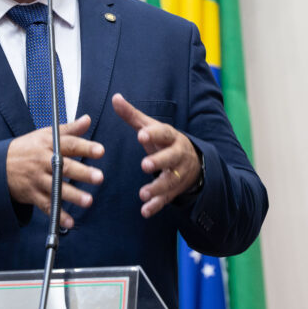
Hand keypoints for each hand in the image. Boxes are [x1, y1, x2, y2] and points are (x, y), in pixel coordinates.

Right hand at [6, 115, 104, 228]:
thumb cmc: (28, 148)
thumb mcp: (45, 135)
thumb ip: (69, 129)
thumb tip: (87, 119)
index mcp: (48, 144)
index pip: (69, 144)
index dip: (85, 147)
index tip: (100, 151)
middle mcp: (43, 161)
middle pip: (64, 167)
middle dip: (82, 173)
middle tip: (99, 177)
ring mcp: (37, 179)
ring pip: (56, 188)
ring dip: (73, 196)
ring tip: (88, 201)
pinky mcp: (32, 194)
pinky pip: (46, 205)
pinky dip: (58, 215)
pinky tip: (69, 221)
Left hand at [112, 93, 200, 217]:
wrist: (192, 161)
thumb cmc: (164, 141)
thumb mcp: (151, 126)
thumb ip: (132, 115)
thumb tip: (115, 97)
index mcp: (171, 137)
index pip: (164, 134)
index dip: (154, 134)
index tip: (141, 135)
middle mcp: (178, 155)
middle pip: (171, 158)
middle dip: (159, 161)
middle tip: (144, 165)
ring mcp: (179, 174)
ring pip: (170, 181)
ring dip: (157, 188)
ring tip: (143, 193)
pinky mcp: (175, 190)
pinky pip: (167, 199)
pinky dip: (157, 205)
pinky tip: (145, 211)